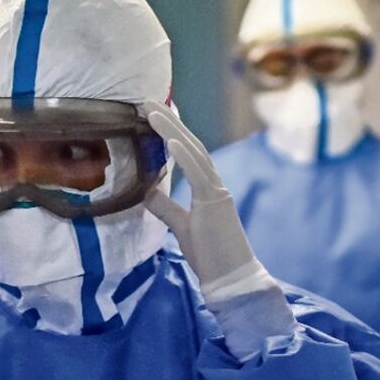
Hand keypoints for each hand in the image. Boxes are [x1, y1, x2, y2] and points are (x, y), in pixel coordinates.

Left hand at [142, 102, 294, 360]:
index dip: (169, 131)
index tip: (151, 113)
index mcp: (207, 188)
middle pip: (190, 144)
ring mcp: (217, 191)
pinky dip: (185, 156)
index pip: (186, 152)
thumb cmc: (211, 256)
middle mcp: (214, 184)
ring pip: (195, 152)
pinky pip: (200, 174)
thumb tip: (146, 192)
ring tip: (152, 111)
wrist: (232, 279)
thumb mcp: (181, 227)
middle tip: (146, 101)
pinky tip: (171, 140)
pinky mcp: (217, 203)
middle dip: (168, 121)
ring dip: (173, 130)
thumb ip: (166, 207)